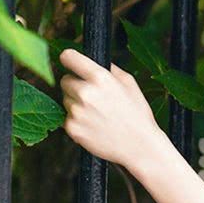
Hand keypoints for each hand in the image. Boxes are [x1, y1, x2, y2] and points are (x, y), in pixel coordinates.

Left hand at [59, 48, 162, 169]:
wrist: (139, 145)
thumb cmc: (137, 113)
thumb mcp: (130, 83)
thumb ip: (109, 69)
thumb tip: (92, 62)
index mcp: (100, 78)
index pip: (69, 57)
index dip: (69, 59)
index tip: (71, 63)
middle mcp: (85, 93)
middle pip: (65, 80)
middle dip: (75, 84)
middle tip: (92, 95)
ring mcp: (76, 112)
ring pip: (65, 99)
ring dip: (76, 103)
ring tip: (97, 112)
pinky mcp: (71, 128)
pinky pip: (67, 118)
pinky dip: (77, 120)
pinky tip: (94, 124)